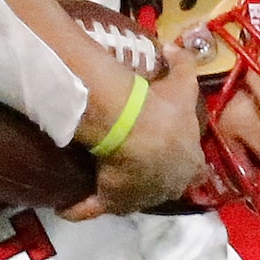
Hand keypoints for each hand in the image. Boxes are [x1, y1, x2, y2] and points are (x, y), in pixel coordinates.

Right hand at [62, 62, 205, 221]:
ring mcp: (140, 198)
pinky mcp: (111, 203)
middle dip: (152, 179)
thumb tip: (174, 49)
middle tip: (136, 164)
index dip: (185, 161)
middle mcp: (168, 186)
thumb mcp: (182, 82)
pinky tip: (65, 207)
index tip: (173, 151)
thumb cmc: (163, 109)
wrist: (134, 128)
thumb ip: (183, 65)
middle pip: (162, 187)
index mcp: (190, 162)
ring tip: (102, 179)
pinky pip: (92, 209)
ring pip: (129, 199)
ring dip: (119, 191)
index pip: (194, 170)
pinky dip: (79, 209)